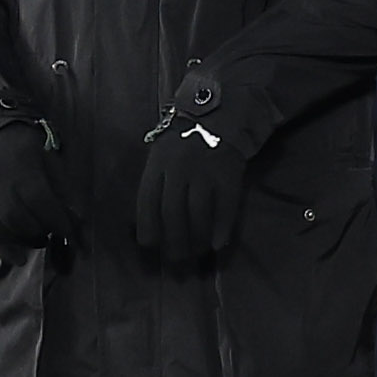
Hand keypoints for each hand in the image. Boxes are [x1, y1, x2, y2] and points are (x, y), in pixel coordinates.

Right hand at [0, 121, 70, 248]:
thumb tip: (79, 221)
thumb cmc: (25, 148)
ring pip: (0, 231)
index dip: (61, 224)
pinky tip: (14, 245)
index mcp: (20, 169)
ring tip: (34, 235)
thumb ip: (64, 191)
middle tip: (50, 232)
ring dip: (22, 239)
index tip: (74, 237)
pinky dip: (0, 243)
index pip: (43, 204)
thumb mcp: (50, 160)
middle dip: (40, 232)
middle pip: (19, 221)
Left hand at [135, 117, 247, 264]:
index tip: (150, 246)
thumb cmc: (183, 141)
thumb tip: (147, 222)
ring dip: (196, 239)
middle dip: (173, 241)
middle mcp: (179, 169)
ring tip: (195, 254)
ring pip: (198, 213)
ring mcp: (205, 172)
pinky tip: (216, 244)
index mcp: (157, 164)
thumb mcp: (160, 154)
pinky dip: (221, 228)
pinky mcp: (229, 175)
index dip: (148, 227)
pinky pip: (225, 207)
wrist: (217, 116)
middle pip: (172, 212)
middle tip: (176, 260)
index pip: (148, 202)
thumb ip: (154, 182)